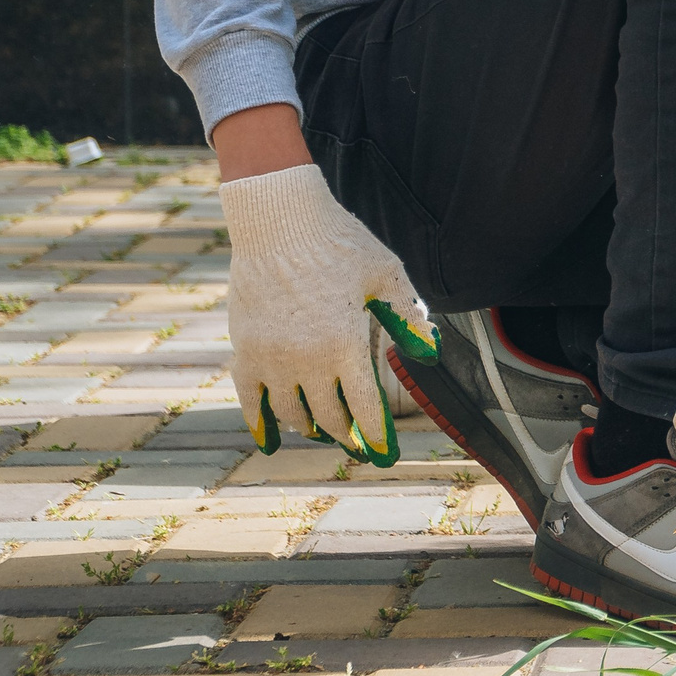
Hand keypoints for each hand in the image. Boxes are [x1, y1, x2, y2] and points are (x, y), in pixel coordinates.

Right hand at [221, 164, 427, 461]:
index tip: (385, 455)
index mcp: (346, 344)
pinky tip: (273, 441)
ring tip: (325, 430)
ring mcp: (271, 358)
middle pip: (329, 418)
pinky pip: (249, 400)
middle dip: (347, 436)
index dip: (376, 436)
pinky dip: (261, 424)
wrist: (278, 220)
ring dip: (312, 428)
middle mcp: (306, 359)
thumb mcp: (387, 275)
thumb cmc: (340, 243)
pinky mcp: (244, 349)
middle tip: (358, 444)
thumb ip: (409, 316)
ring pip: (293, 413)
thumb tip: (430, 354)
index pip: (365, 407)